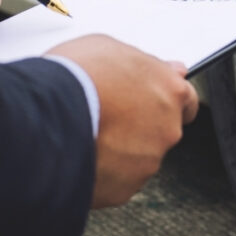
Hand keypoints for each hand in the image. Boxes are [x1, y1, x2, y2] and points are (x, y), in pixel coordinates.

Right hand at [46, 34, 198, 207]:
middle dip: (139, 126)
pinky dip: (102, 172)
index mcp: (170, 91)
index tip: (155, 102)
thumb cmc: (77, 76)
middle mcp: (167, 129)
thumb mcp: (110, 47)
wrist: (48, 116)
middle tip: (108, 116)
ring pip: (137, 157)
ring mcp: (147, 161)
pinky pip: (116, 180)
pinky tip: (81, 154)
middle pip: (161, 130)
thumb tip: (162, 68)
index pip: (187, 100)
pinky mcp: (125, 189)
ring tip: (87, 134)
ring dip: (119, 149)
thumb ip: (144, 63)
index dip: (166, 101)